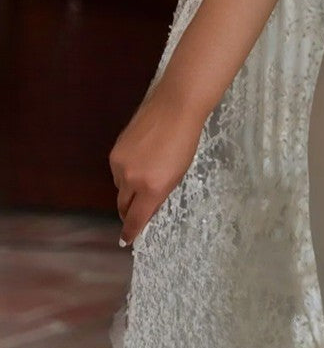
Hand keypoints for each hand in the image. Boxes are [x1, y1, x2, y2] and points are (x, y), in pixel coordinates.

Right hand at [108, 84, 205, 247]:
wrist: (175, 108)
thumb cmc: (185, 142)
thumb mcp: (178, 174)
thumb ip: (159, 194)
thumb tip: (147, 208)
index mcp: (152, 189)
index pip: (136, 219)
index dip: (130, 231)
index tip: (126, 240)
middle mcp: (131, 180)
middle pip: (122, 205)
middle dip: (127, 212)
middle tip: (133, 215)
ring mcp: (120, 165)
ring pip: (119, 187)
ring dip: (127, 190)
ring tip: (142, 180)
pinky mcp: (114, 151)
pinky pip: (116, 170)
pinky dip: (125, 173)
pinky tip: (138, 162)